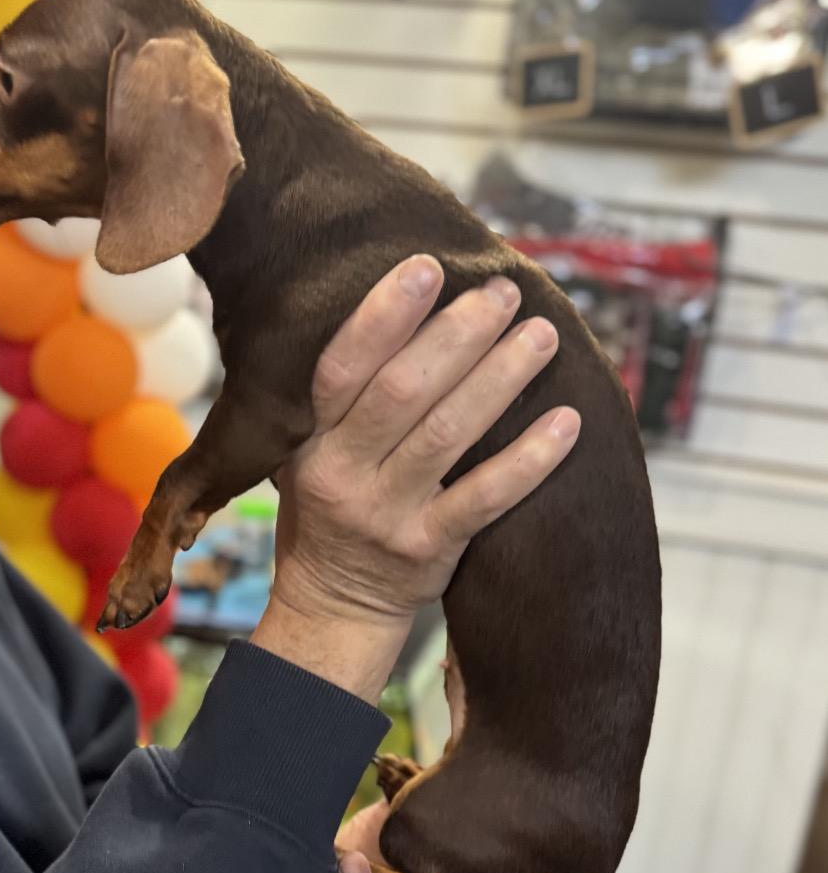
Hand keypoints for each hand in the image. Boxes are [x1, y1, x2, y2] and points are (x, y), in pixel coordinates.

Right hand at [252, 254, 579, 702]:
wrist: (332, 604)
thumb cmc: (328, 511)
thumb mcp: (305, 456)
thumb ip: (341, 402)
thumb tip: (409, 315)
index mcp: (311, 443)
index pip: (342, 368)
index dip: (383, 316)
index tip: (428, 268)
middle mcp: (343, 475)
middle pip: (403, 392)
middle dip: (458, 335)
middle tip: (504, 293)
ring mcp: (387, 515)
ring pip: (449, 436)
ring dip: (500, 379)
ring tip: (541, 336)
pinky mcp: (429, 550)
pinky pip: (485, 500)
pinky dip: (529, 460)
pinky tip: (567, 422)